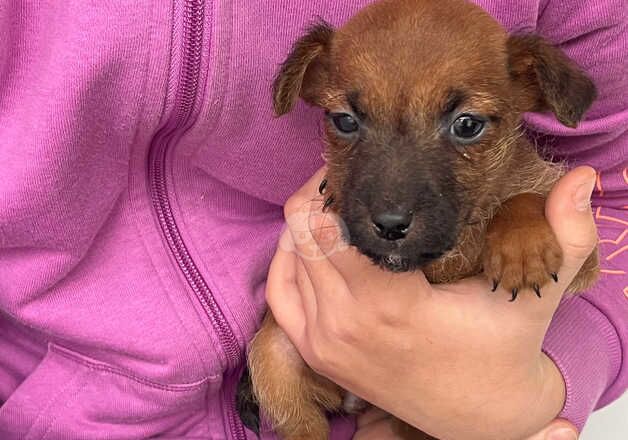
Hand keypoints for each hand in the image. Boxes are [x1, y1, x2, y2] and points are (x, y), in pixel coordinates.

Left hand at [267, 166, 596, 439]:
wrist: (479, 414)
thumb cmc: (501, 348)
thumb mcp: (535, 293)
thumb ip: (563, 236)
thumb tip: (584, 180)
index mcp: (390, 303)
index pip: (331, 223)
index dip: (337, 184)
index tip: (360, 170)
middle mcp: (346, 322)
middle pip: (302, 233)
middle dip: (321, 198)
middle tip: (350, 184)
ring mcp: (325, 342)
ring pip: (287, 258)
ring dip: (305, 227)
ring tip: (336, 211)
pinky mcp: (317, 354)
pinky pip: (279, 295)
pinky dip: (287, 264)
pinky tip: (312, 248)